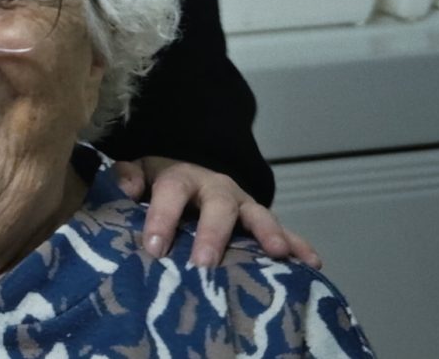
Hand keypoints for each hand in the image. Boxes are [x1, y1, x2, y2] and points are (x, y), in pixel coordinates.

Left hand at [115, 156, 321, 268]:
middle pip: (219, 206)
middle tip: (205, 263)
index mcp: (182, 177)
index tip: (154, 248)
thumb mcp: (140, 174)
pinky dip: (299, 245)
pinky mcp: (261, 222)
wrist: (191, 176)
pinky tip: (312, 262)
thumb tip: (126, 188)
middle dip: (214, 234)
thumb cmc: (160, 184)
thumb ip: (128, 176)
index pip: (172, 191)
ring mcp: (243, 205)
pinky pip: (284, 232)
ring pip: (258, 214)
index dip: (162, 216)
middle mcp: (217, 189)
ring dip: (268, 233)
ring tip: (278, 253)